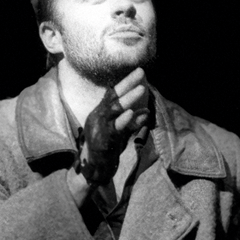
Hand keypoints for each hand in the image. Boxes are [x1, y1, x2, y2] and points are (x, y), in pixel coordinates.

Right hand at [76, 68, 148, 184]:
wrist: (94, 168)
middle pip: (113, 96)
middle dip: (127, 83)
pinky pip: (114, 128)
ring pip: (114, 109)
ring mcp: (98, 127)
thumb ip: (131, 123)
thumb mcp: (121, 133)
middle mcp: (97, 116)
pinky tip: (132, 112)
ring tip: (140, 88)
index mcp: (100, 112)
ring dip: (128, 98)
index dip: (125, 82)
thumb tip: (146, 112)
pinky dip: (123, 119)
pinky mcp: (102, 139)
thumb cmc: (107, 148)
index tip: (138, 71)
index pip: (113, 93)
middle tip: (140, 72)